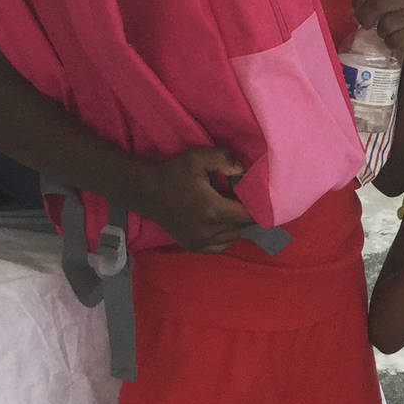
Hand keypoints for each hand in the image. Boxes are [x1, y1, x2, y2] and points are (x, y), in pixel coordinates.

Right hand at [133, 147, 254, 252]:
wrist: (145, 190)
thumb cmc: (173, 172)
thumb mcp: (199, 157)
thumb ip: (224, 159)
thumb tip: (244, 170)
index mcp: (213, 209)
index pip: (248, 216)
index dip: (257, 207)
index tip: (258, 196)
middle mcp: (208, 230)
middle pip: (242, 227)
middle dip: (246, 214)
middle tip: (242, 198)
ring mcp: (199, 241)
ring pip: (232, 237)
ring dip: (235, 225)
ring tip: (229, 208)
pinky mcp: (192, 245)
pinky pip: (219, 246)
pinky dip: (225, 236)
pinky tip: (220, 222)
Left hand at [352, 0, 403, 66]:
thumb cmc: (401, 23)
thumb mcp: (389, 6)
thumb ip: (373, 1)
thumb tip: (355, 10)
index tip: (356, 12)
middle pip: (377, 4)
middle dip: (365, 17)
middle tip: (364, 26)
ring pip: (385, 24)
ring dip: (381, 33)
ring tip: (386, 34)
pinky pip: (394, 39)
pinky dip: (390, 43)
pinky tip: (396, 43)